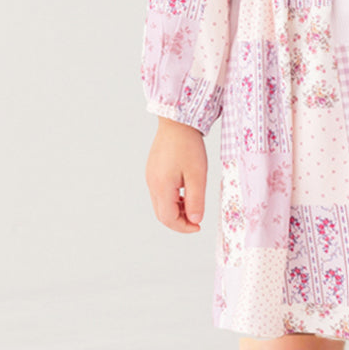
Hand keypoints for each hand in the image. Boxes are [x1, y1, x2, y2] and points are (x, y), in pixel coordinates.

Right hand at [146, 117, 207, 232]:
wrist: (177, 122)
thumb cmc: (188, 146)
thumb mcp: (197, 175)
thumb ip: (195, 200)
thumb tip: (195, 220)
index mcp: (162, 187)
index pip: (168, 218)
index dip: (183, 227)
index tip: (198, 226)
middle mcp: (152, 184)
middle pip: (162, 214)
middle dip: (179, 221)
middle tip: (196, 219)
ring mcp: (151, 177)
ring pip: (160, 204)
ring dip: (176, 210)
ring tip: (193, 203)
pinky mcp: (153, 170)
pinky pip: (160, 192)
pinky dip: (172, 199)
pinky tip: (185, 191)